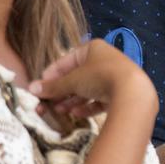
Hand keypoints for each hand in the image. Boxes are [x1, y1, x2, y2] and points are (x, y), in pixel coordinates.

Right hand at [29, 39, 156, 118]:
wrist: (132, 91)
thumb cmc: (99, 77)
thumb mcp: (72, 80)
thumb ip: (53, 86)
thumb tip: (32, 88)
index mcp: (93, 49)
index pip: (66, 61)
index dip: (52, 74)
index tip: (38, 87)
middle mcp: (104, 60)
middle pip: (77, 77)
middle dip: (62, 91)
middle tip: (47, 103)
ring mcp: (114, 77)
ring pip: (88, 89)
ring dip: (72, 100)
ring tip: (59, 110)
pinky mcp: (121, 93)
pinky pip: (100, 99)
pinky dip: (87, 106)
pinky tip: (76, 114)